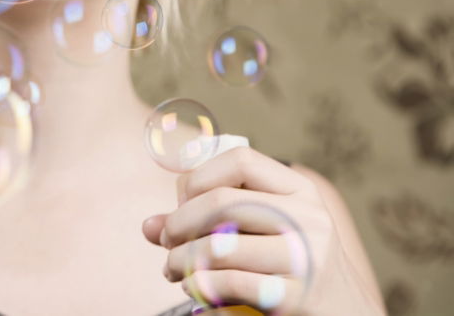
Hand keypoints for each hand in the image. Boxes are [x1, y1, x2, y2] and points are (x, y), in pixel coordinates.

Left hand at [142, 147, 385, 314]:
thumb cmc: (290, 270)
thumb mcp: (262, 235)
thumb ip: (208, 224)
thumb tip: (148, 225)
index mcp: (300, 192)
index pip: (240, 160)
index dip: (199, 176)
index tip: (180, 201)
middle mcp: (308, 218)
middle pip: (221, 202)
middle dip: (178, 224)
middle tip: (166, 242)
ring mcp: (307, 258)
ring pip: (218, 246)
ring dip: (180, 260)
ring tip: (173, 270)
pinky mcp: (298, 297)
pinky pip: (229, 283)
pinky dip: (200, 287)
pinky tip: (195, 291)